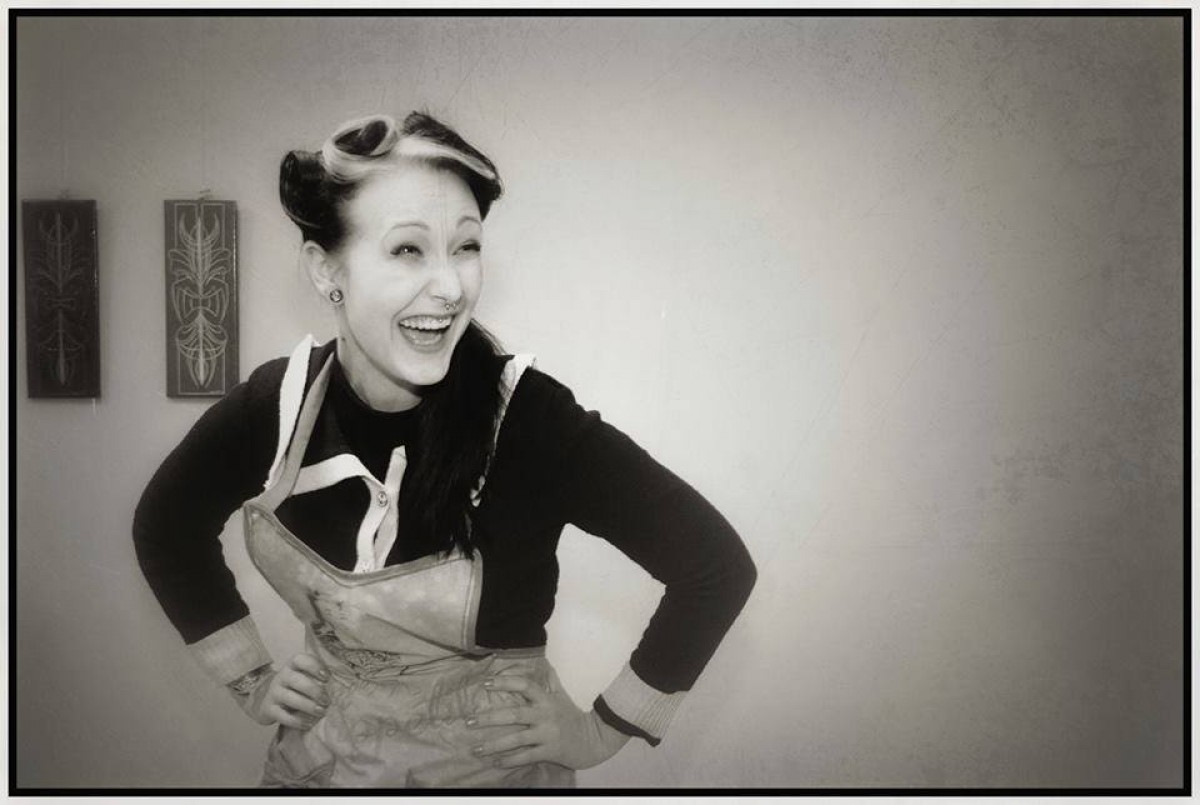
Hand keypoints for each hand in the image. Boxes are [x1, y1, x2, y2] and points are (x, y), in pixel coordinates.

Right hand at [240, 653, 330, 729]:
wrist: (266, 699)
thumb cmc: (294, 687)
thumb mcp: (303, 676)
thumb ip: (318, 674)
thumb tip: (342, 679)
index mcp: (291, 665)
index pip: (299, 659)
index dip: (314, 666)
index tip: (327, 677)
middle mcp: (281, 677)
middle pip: (296, 680)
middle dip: (314, 691)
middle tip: (327, 700)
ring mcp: (273, 693)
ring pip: (290, 698)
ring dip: (308, 706)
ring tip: (321, 712)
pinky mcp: (269, 709)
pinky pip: (283, 716)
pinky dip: (297, 721)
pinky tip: (309, 723)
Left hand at [466, 668, 630, 769]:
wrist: (594, 739)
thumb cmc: (572, 716)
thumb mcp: (561, 696)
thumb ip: (548, 681)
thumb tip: (540, 662)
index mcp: (546, 699)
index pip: (524, 686)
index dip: (505, 682)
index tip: (485, 683)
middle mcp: (545, 715)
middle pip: (514, 714)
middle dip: (489, 718)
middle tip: (469, 721)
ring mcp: (546, 734)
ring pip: (516, 739)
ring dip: (494, 745)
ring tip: (476, 749)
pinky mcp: (549, 751)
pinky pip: (526, 756)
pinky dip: (510, 760)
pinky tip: (495, 763)